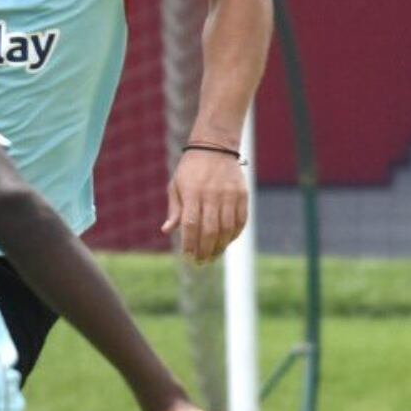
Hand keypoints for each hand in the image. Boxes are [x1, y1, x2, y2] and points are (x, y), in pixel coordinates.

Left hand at [162, 148, 247, 264]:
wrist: (215, 147)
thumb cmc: (190, 170)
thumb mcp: (176, 186)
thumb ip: (175, 210)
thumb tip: (167, 230)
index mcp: (193, 193)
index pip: (190, 224)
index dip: (189, 243)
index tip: (187, 256)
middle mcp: (212, 195)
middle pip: (210, 230)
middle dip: (205, 250)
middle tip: (201, 263)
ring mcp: (229, 195)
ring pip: (227, 228)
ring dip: (221, 246)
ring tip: (213, 256)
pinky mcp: (242, 195)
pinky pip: (241, 220)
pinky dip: (234, 234)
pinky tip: (227, 242)